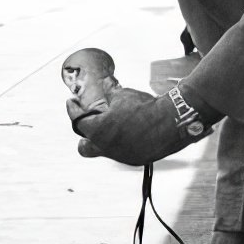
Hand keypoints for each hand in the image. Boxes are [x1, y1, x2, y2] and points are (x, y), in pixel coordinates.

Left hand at [66, 87, 188, 165]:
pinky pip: (123, 152)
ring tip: (114, 127)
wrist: (171, 121)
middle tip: (88, 126)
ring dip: (106, 139)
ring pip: (106, 150)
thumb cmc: (146, 109)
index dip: (73, 110)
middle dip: (84, 137)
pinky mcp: (136, 159)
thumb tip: (107, 84)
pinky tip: (130, 133)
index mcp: (99, 130)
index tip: (72, 104)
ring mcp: (121, 155)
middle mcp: (107, 147)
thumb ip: (111, 92)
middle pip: (84, 148)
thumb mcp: (123, 95)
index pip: (77, 121)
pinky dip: (123, 143)